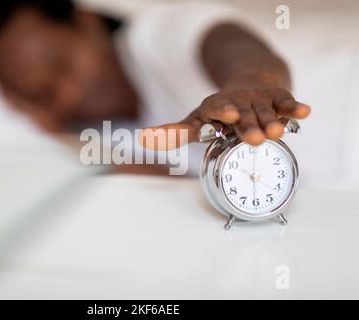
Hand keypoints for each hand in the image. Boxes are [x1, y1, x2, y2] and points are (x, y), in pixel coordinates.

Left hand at [139, 74, 310, 148]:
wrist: (249, 85)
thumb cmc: (219, 111)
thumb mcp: (196, 121)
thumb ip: (174, 133)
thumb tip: (142, 140)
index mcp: (215, 108)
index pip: (216, 109)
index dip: (221, 111)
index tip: (226, 115)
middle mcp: (237, 103)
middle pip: (243, 114)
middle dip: (248, 124)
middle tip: (254, 136)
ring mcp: (257, 100)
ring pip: (264, 111)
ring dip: (271, 121)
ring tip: (277, 131)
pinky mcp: (276, 99)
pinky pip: (286, 103)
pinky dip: (294, 107)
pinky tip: (304, 113)